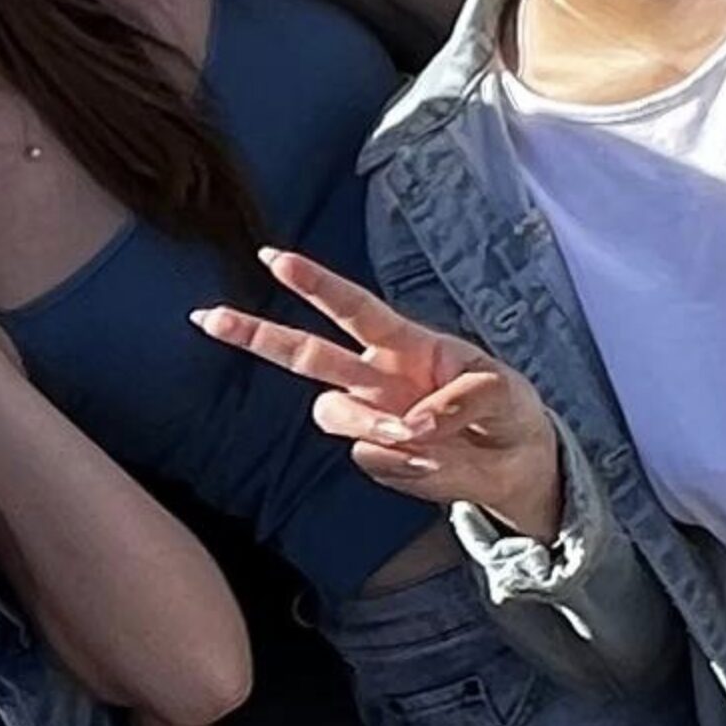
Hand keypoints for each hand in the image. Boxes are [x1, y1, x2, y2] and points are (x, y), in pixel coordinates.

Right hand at [192, 247, 565, 535]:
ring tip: (418, 441)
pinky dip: (405, 466)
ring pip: (331, 413)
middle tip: (207, 317)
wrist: (518, 466)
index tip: (275, 258)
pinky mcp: (377, 458)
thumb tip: (413, 425)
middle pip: (304, 353)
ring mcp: (372, 418)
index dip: (315, 284)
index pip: (354, 308)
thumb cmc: (509, 411)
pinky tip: (434, 462)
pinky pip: (371, 461)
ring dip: (369, 426)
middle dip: (254, 334)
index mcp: (408, 343)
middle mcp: (378, 376)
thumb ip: (461, 400)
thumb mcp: (505, 394)